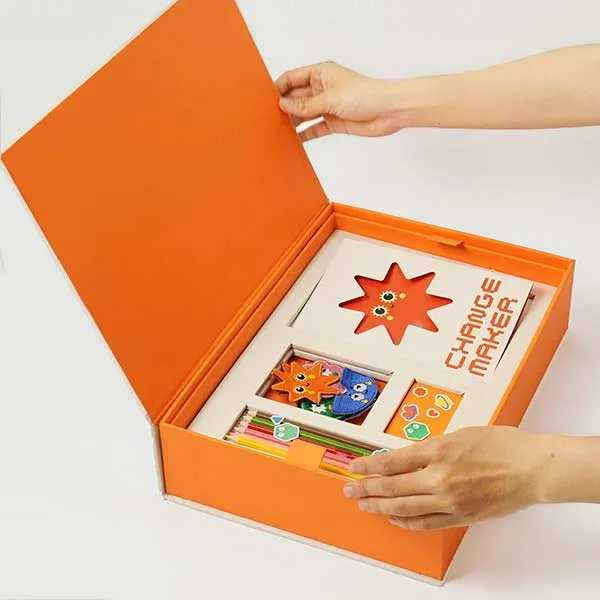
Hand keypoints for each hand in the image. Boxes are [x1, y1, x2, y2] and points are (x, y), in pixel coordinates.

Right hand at [276, 61, 405, 140]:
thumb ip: (305, 104)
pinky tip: (294, 140)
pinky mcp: (333, 122)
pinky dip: (305, 134)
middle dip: (283, 106)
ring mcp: (327, 106)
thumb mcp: (329, 99)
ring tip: (278, 131)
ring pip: (303, 114)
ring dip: (293, 121)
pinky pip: (314, 128)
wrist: (388, 112)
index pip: (292, 78)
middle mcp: (322, 88)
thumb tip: (283, 104)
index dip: (278, 88)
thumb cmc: (365, 95)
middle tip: (269, 119)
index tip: (266, 100)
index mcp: (320, 73)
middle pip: (296, 97)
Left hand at [343, 426, 554, 530]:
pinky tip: (395, 519)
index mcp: (438, 450)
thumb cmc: (501, 444)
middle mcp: (439, 477)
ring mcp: (449, 500)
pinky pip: (426, 522)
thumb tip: (408, 457)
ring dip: (380, 507)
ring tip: (365, 505)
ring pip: (404, 508)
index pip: (391, 461)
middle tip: (349, 490)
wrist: (531, 467)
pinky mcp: (461, 516)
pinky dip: (407, 522)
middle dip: (366, 488)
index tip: (353, 467)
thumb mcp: (459, 434)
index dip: (368, 465)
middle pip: (392, 487)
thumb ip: (431, 448)